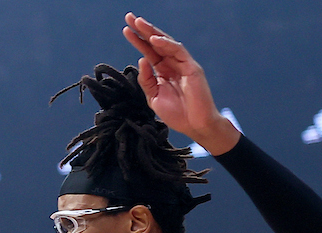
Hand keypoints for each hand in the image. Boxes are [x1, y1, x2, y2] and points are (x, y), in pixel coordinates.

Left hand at [122, 13, 238, 152]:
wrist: (195, 126)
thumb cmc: (178, 115)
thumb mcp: (154, 98)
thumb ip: (147, 80)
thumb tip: (141, 59)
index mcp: (163, 72)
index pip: (149, 52)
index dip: (138, 40)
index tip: (126, 29)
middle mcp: (172, 65)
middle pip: (156, 43)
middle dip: (143, 30)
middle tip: (130, 17)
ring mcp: (183, 65)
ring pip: (167, 43)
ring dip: (152, 32)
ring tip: (139, 23)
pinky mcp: (192, 68)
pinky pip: (178, 52)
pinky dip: (166, 44)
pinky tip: (154, 39)